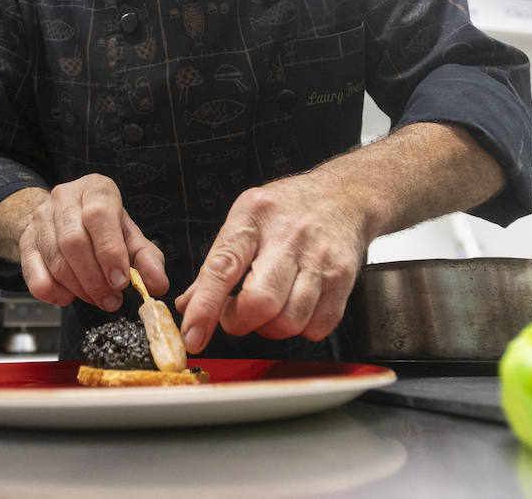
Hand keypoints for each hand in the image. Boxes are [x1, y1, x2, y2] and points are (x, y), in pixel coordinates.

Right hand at [17, 173, 167, 310]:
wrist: (65, 217)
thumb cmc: (103, 226)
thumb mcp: (129, 236)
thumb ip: (147, 259)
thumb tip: (158, 284)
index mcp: (95, 189)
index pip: (99, 216)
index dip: (110, 252)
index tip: (122, 281)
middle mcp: (64, 197)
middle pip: (74, 241)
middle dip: (95, 278)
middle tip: (111, 299)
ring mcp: (40, 219)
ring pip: (56, 260)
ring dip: (80, 288)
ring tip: (98, 298)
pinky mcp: (25, 242)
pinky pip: (35, 276)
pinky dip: (55, 293)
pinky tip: (71, 295)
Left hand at [174, 170, 370, 354]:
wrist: (343, 195)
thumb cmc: (286, 209)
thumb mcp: (244, 219)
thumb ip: (216, 263)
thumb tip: (188, 305)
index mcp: (252, 218)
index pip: (223, 267)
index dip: (205, 308)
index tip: (192, 336)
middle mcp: (288, 237)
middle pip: (260, 302)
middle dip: (240, 321)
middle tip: (237, 314)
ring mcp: (319, 259)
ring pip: (289, 321)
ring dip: (270, 328)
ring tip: (267, 309)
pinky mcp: (343, 279)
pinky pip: (318, 327)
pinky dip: (301, 329)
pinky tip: (294, 309)